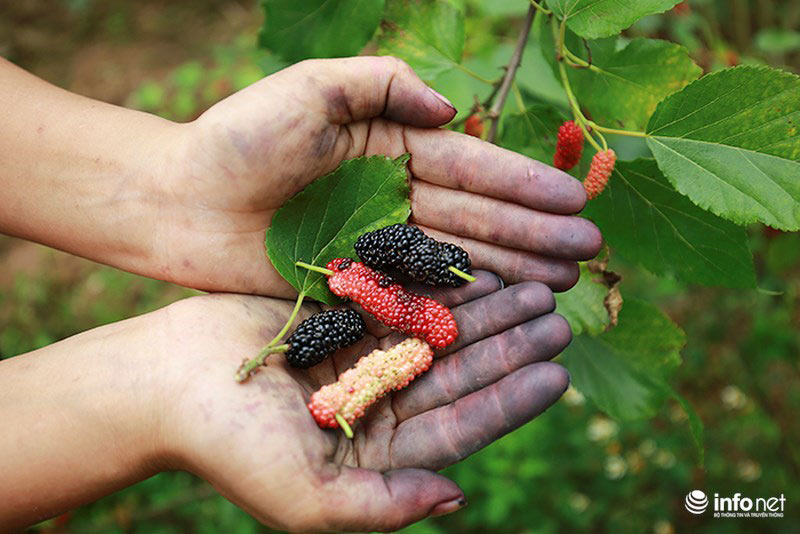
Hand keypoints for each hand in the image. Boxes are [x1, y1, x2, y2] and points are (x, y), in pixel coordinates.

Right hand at [156, 271, 570, 531]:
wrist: (165, 380)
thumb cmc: (228, 446)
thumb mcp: (305, 497)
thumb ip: (382, 506)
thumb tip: (457, 498)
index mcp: (379, 454)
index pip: (460, 427)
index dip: (509, 401)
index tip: (555, 372)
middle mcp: (382, 406)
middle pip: (460, 375)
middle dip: (510, 348)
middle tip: (557, 317)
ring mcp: (366, 358)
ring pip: (442, 334)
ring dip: (487, 314)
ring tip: (533, 287)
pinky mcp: (347, 318)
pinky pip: (405, 299)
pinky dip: (441, 287)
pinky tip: (477, 270)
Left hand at [159, 56, 601, 296]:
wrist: (178, 201)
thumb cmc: (237, 138)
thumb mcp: (311, 89)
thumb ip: (382, 86)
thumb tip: (452, 109)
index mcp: (391, 147)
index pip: (470, 168)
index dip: (522, 185)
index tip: (572, 201)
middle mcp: (393, 197)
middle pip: (475, 218)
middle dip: (533, 234)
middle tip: (588, 251)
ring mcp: (377, 244)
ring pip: (455, 259)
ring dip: (510, 271)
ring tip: (562, 283)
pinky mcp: (354, 284)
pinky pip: (416, 294)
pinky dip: (460, 302)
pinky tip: (503, 310)